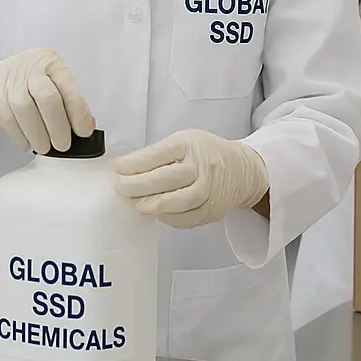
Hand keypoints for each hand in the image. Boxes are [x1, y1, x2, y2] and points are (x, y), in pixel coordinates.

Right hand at [0, 48, 94, 153]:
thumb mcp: (48, 84)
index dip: (78, 112)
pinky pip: (10, 121)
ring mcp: (9, 81)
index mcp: (49, 62)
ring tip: (45, 147)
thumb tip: (88, 124)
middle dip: (58, 126)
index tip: (84, 132)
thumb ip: (68, 101)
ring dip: (39, 136)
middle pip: (48, 98)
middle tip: (63, 145)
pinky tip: (27, 142)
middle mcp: (30, 67)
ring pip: (27, 111)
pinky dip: (21, 137)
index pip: (68, 87)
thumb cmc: (24, 86)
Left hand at [113, 129, 269, 228]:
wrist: (243, 170)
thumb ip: (156, 154)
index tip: (117, 168)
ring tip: (137, 205)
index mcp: (190, 144)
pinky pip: (188, 218)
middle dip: (140, 185)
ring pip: (180, 201)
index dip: (135, 162)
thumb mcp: (183, 142)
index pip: (159, 154)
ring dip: (155, 204)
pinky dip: (170, 218)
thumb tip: (125, 169)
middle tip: (121, 188)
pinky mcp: (212, 210)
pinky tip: (157, 213)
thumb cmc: (206, 153)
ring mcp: (209, 190)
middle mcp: (202, 166)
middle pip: (168, 178)